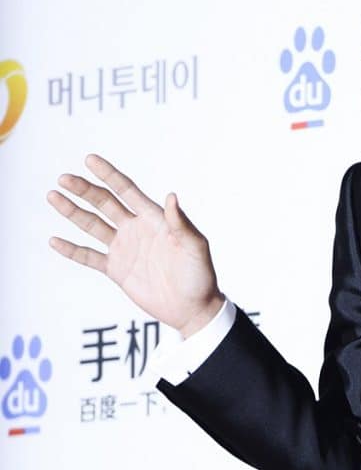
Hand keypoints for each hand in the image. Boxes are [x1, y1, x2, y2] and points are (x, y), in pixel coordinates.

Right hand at [46, 152, 223, 336]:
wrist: (192, 309)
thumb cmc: (200, 275)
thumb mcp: (195, 247)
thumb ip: (181, 223)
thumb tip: (172, 197)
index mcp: (154, 219)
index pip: (127, 191)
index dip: (108, 175)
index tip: (89, 160)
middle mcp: (136, 229)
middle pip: (104, 204)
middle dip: (84, 190)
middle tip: (63, 179)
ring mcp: (124, 249)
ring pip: (92, 225)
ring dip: (72, 212)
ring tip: (52, 196)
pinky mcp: (117, 270)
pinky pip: (89, 257)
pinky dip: (72, 250)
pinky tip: (54, 241)